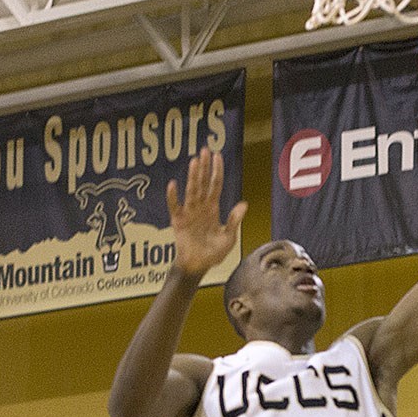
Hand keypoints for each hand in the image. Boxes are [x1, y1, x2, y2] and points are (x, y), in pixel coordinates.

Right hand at [166, 148, 246, 278]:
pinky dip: (173, 197)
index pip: (216, 185)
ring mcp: (189, 212)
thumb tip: (244, 204)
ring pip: (192, 190)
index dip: (217, 171)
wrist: (198, 266)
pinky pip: (175, 206)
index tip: (218, 155)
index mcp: (213, 208)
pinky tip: (173, 185)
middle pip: (203, 183)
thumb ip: (234, 221)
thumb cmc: (213, 254)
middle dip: (204, 167)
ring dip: (193, 176)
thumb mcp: (228, 238)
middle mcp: (200, 207)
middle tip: (205, 150)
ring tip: (195, 161)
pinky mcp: (178, 221)